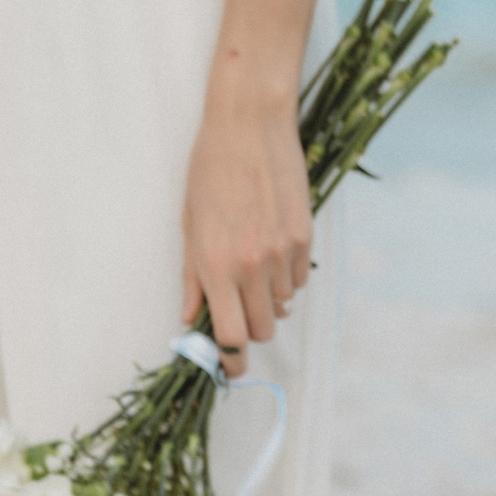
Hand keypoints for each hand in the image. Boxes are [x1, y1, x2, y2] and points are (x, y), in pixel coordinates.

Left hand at [179, 81, 311, 378]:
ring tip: (251, 264)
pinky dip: (286, 277)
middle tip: (237, 311)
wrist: (249, 128)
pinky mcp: (305, 238)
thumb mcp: (189, 226)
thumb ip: (192, 279)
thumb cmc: (209, 173)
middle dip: (249, 329)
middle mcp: (251, 266)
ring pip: (281, 306)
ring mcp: (282, 254)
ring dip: (268, 300)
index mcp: (214, 266)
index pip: (230, 337)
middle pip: (260, 329)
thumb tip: (190, 318)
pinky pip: (298, 280)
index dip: (229, 359)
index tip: (228, 367)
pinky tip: (271, 248)